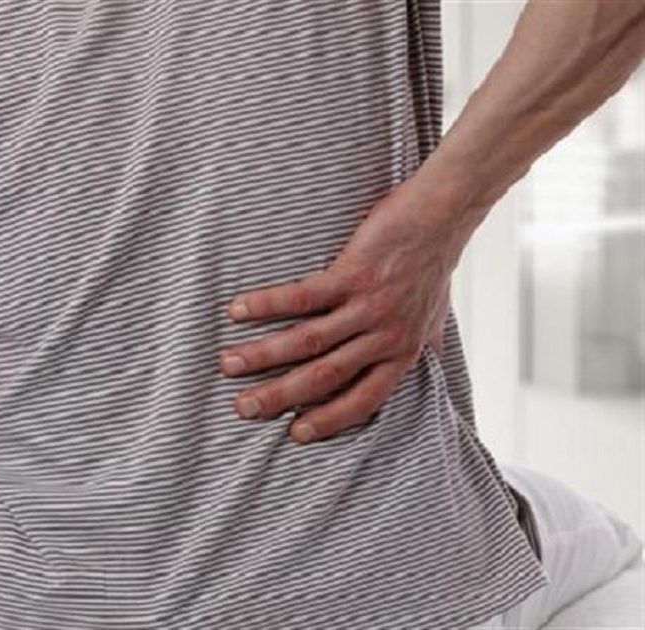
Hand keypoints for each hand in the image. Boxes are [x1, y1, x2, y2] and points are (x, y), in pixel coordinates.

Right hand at [219, 176, 472, 443]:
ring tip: (227, 363)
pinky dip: (267, 304)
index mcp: (401, 354)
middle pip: (324, 376)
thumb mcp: (432, 318)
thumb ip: (419, 345)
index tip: (294, 434)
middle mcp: (384, 337)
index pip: (363, 400)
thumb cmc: (432, 265)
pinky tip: (237, 310)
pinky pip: (303, 296)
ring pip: (308, 341)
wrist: (442, 215)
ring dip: (263, 354)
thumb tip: (420, 366)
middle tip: (242, 408)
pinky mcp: (353, 274)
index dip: (328, 420)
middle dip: (279, 395)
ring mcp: (368, 307)